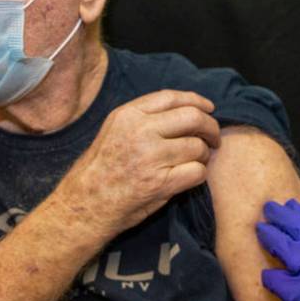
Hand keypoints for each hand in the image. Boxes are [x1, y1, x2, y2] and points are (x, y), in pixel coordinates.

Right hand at [60, 90, 220, 236]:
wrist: (85, 203)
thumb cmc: (101, 169)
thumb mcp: (114, 130)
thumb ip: (143, 117)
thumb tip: (183, 109)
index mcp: (128, 115)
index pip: (172, 97)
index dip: (196, 101)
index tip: (208, 108)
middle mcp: (140, 131)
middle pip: (192, 118)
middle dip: (210, 127)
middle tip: (214, 137)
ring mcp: (150, 157)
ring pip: (198, 146)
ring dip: (204, 154)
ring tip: (197, 160)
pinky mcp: (160, 183)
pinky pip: (197, 172)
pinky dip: (199, 174)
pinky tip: (190, 176)